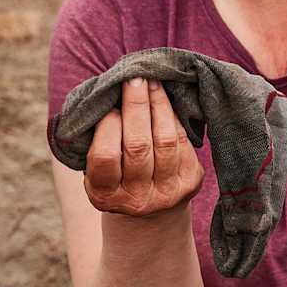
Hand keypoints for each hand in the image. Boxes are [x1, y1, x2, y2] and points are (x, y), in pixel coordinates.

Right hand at [84, 77, 204, 216]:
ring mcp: (166, 193)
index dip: (108, 126)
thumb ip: (96, 139)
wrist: (151, 207)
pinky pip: (182, 140)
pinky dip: (173, 116)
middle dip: (136, 106)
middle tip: (134, 79)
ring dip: (158, 105)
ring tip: (152, 82)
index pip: (105, 156)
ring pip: (165, 140)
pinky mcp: (190, 181)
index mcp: (104, 195)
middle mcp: (137, 200)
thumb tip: (106, 94)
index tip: (109, 105)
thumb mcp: (96, 166)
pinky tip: (166, 98)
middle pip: (138, 146)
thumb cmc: (116, 173)